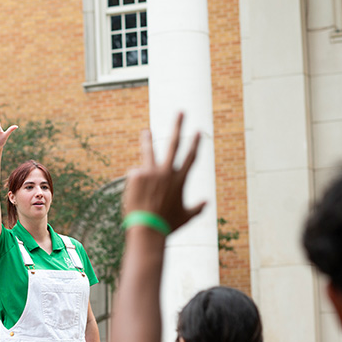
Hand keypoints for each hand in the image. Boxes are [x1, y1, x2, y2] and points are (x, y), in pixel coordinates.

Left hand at [123, 113, 205, 232]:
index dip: (195, 144)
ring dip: (147, 140)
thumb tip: (207, 203)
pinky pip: (134, 176)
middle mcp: (166, 172)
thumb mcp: (186, 217)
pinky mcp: (136, 175)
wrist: (147, 228)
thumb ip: (197, 209)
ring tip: (146, 131)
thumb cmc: (167, 225)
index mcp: (180, 180)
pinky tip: (134, 196)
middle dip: (178, 126)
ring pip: (148, 152)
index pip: (190, 158)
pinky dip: (134, 185)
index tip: (197, 131)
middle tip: (180, 112)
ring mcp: (151, 172)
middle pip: (174, 144)